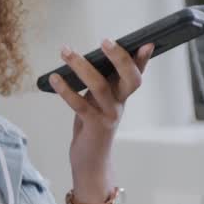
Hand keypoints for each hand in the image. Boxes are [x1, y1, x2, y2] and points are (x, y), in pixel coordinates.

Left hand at [48, 40, 152, 198]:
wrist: (91, 162)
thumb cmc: (92, 126)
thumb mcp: (98, 101)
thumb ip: (101, 82)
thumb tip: (91, 57)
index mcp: (122, 96)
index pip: (137, 74)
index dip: (143, 59)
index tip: (147, 42)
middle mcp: (120, 104)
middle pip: (130, 79)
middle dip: (121, 58)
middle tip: (105, 41)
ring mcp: (109, 116)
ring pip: (100, 86)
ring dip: (81, 66)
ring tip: (66, 51)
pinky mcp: (94, 126)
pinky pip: (79, 105)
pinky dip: (65, 89)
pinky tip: (55, 78)